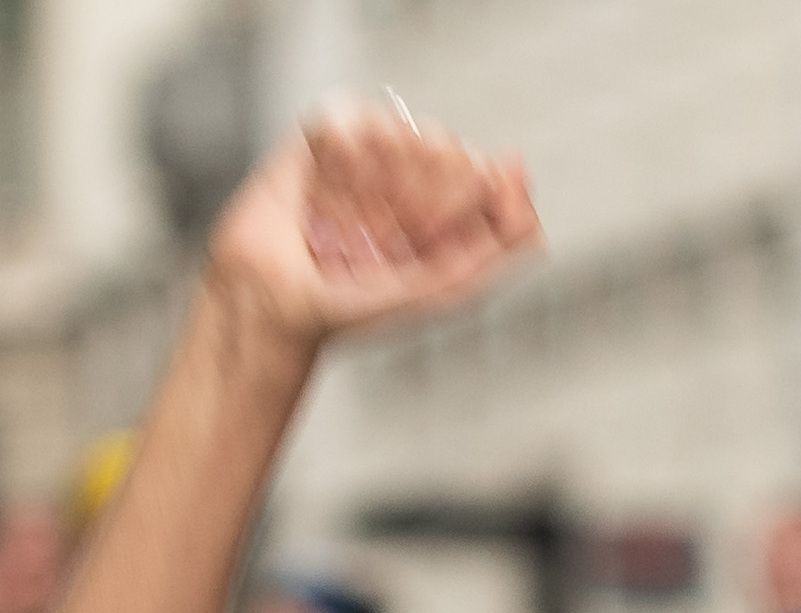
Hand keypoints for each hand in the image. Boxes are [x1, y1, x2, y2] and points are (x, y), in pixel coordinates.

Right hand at [201, 105, 536, 349]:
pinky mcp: (316, 140)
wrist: (273, 306)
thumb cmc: (352, 307)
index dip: (479, 191)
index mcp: (439, 207)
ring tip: (350, 218)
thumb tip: (527, 193)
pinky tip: (330, 187)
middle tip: (390, 236)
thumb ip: (493, 248)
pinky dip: (343, 151)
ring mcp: (360, 155)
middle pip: (443, 145)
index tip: (451, 223)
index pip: (480, 172)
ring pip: (397, 127)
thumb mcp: (439, 287)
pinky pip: (346, 116)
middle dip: (423, 193)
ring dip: (380, 176)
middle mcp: (403, 174)